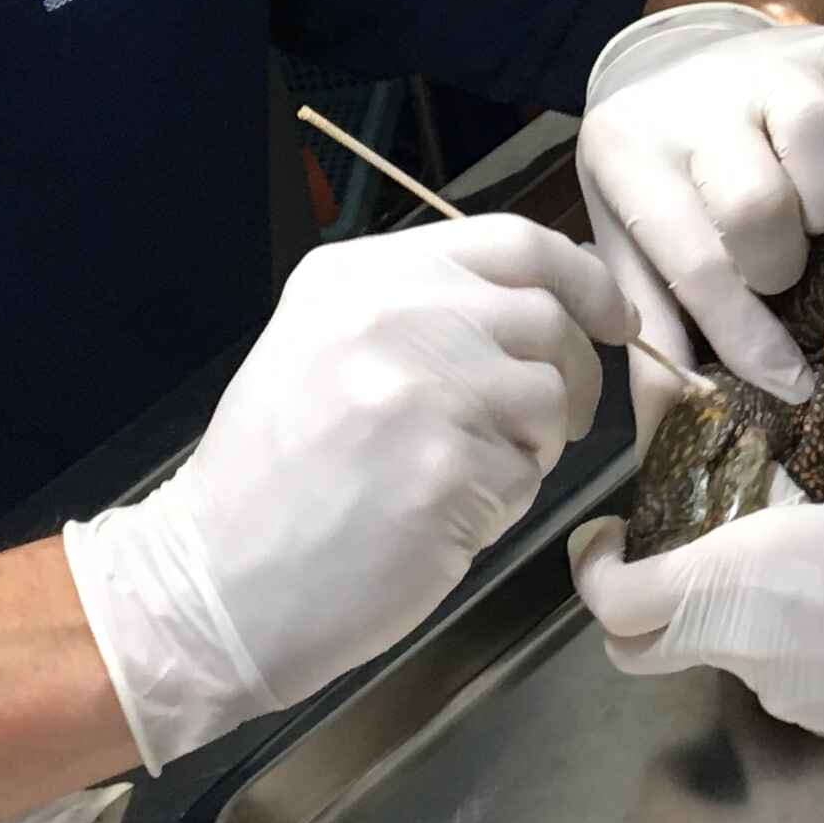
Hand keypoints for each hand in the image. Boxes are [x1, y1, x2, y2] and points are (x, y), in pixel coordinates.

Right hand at [65, 217, 631, 767]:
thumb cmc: (276, 476)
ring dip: (533, 445)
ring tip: (468, 476)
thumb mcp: (324, 348)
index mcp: (360, 276)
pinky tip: (442, 517)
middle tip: (552, 423)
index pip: (513, 241)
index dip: (582, 279)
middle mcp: (393, 315)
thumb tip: (551, 294)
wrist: (213, 581)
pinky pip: (527, 476)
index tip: (609, 317)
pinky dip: (504, 501)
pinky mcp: (449, 471)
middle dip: (571, 374)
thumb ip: (426, 308)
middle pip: (546, 318)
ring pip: (549, 399)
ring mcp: (423, 390)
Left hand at [570, 462, 823, 822]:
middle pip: (642, 650)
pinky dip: (800, 647)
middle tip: (673, 566)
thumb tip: (799, 517)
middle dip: (640, 613)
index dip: (593, 573)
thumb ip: (809, 505)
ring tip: (808, 576)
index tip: (608, 542)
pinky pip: (790, 679)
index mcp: (733, 585)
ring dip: (743, 622)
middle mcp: (742, 653)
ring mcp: (786, 699)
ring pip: (730, 659)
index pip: (614, 602)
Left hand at [578, 16, 823, 401]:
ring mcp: (762, 63)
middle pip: (754, 197)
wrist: (672, 67)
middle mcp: (692, 99)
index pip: (693, 259)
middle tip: (785, 271)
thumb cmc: (657, 178)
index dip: (745, 334)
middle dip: (780, 260)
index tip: (789, 383)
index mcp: (626, 153)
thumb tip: (676, 426)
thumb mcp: (631, 242)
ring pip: (813, 128)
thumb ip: (654, 327)